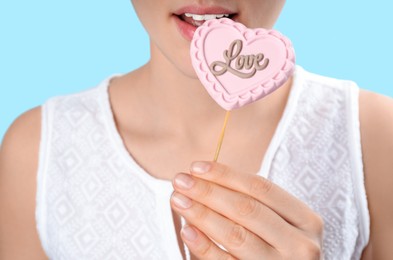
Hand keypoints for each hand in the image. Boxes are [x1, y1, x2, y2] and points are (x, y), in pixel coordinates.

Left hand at [170, 161, 323, 259]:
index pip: (261, 188)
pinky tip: (187, 231)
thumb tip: (202, 179)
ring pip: (236, 235)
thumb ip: (249, 202)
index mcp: (306, 221)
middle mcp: (300, 245)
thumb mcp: (276, 223)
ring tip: (178, 200)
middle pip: (247, 209)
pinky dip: (204, 246)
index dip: (226, 174)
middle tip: (181, 180)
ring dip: (201, 214)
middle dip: (209, 191)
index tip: (196, 167)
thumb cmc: (276, 248)